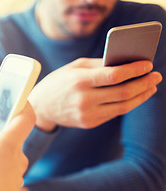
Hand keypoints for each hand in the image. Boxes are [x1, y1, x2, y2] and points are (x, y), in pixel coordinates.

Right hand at [28, 58, 161, 130]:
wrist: (41, 108)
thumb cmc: (58, 83)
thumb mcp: (74, 67)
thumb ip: (98, 65)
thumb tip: (125, 62)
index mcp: (79, 81)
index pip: (114, 75)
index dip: (134, 70)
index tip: (148, 64)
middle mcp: (84, 99)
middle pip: (123, 92)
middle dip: (143, 83)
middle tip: (155, 76)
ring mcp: (87, 114)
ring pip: (123, 106)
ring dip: (141, 96)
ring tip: (150, 87)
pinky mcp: (89, 123)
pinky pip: (114, 113)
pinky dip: (127, 104)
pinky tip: (134, 96)